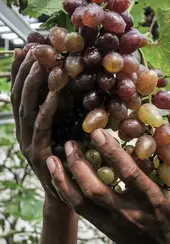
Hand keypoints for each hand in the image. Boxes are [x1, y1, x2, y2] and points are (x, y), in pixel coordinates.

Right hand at [10, 49, 64, 202]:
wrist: (67, 195)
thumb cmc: (70, 161)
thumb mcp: (67, 132)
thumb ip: (66, 113)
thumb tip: (76, 86)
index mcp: (29, 126)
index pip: (22, 93)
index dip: (20, 71)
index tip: (26, 48)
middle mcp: (24, 132)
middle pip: (20, 96)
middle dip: (24, 71)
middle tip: (33, 48)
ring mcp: (29, 143)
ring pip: (26, 108)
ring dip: (32, 84)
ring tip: (40, 63)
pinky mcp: (39, 155)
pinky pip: (42, 128)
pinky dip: (47, 109)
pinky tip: (54, 94)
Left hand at [46, 128, 169, 243]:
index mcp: (150, 199)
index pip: (129, 174)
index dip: (113, 153)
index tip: (98, 133)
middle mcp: (128, 212)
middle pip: (97, 190)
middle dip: (81, 165)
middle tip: (71, 143)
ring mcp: (111, 221)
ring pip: (81, 202)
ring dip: (64, 180)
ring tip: (53, 159)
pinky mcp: (101, 226)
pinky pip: (78, 210)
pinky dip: (64, 192)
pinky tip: (55, 176)